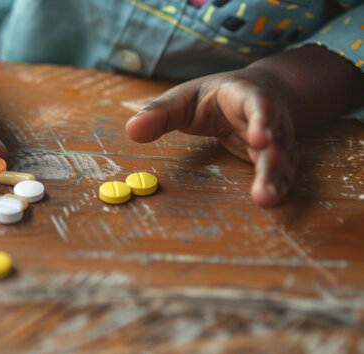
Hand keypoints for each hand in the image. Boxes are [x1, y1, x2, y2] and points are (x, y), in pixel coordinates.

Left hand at [125, 68, 295, 206]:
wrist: (260, 91)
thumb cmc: (215, 97)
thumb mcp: (185, 98)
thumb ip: (160, 113)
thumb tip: (131, 130)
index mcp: (246, 96)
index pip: (259, 104)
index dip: (262, 119)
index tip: (260, 138)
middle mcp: (270, 119)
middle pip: (275, 140)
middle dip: (271, 163)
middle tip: (263, 188)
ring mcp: (276, 140)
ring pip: (281, 160)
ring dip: (275, 181)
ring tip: (266, 199)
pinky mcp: (276, 158)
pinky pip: (280, 173)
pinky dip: (277, 186)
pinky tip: (270, 201)